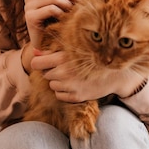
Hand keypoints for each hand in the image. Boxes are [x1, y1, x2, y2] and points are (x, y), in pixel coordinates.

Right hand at [24, 0, 82, 50]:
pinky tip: (65, 18)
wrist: (46, 45)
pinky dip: (62, 12)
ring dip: (68, 4)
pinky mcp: (29, 17)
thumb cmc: (56, 23)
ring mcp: (28, 6)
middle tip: (80, 4)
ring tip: (73, 12)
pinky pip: (51, 8)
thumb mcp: (61, 3)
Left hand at [30, 50, 146, 101]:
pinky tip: (75, 84)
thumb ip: (52, 53)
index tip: (45, 62)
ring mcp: (70, 86)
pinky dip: (64, 91)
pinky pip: (59, 95)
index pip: (36, 64)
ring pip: (52, 85)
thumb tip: (34, 52)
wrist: (114, 74)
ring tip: (72, 76)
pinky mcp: (76, 97)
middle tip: (66, 68)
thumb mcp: (73, 51)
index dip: (39, 63)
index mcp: (63, 58)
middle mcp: (65, 73)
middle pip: (45, 74)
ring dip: (58, 82)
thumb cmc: (93, 59)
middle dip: (53, 71)